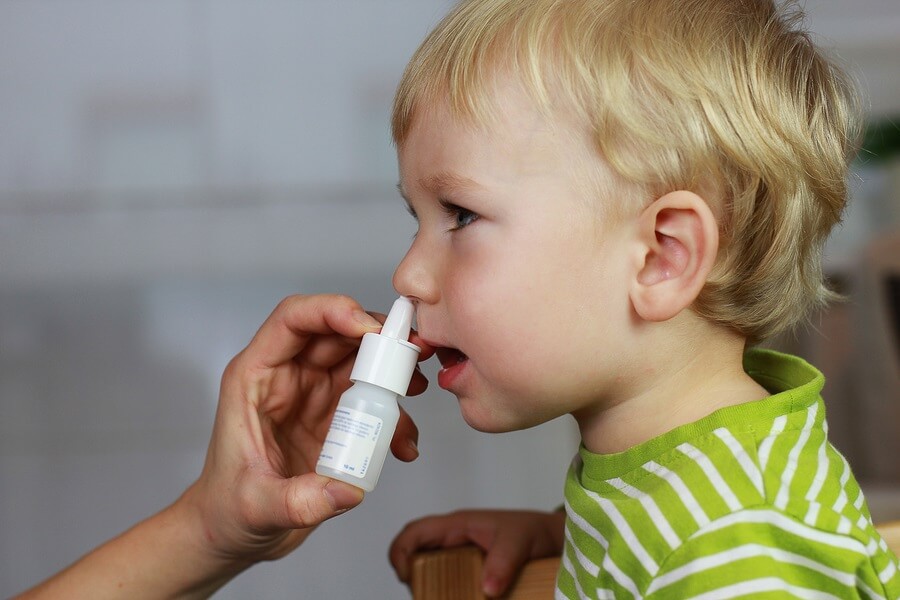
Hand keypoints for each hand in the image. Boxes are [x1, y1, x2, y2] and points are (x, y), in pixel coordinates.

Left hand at [180, 294, 432, 567]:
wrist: (235, 532)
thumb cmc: (228, 510)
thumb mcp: (256, 508)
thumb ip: (298, 501)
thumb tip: (348, 489)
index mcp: (256, 377)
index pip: (293, 320)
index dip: (332, 311)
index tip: (370, 329)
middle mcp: (287, 377)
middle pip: (337, 333)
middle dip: (377, 338)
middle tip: (411, 355)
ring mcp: (314, 395)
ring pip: (360, 361)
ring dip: (391, 372)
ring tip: (416, 390)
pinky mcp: (335, 417)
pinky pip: (372, 400)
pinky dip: (394, 415)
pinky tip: (403, 444)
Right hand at [389, 509, 565, 597]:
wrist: (552, 539)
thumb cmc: (533, 531)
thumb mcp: (520, 542)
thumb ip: (503, 562)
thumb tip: (487, 590)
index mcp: (457, 525)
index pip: (415, 531)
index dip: (401, 552)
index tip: (406, 577)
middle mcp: (453, 540)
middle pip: (415, 555)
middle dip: (412, 577)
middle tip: (425, 595)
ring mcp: (459, 556)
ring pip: (429, 571)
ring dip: (429, 587)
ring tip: (440, 597)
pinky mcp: (469, 571)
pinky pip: (447, 582)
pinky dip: (446, 593)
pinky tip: (455, 599)